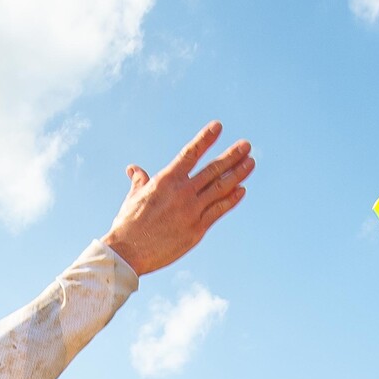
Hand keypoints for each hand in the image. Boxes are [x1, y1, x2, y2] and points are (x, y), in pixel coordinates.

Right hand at [101, 122, 255, 276]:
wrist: (127, 252)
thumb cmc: (128, 224)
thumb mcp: (133, 197)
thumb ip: (139, 180)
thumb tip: (133, 169)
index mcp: (166, 180)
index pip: (190, 153)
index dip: (205, 139)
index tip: (218, 126)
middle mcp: (182, 192)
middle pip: (213, 169)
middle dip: (232, 156)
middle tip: (246, 145)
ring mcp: (192, 211)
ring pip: (220, 188)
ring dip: (238, 174)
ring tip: (250, 162)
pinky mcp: (197, 229)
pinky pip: (219, 211)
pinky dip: (231, 199)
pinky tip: (242, 190)